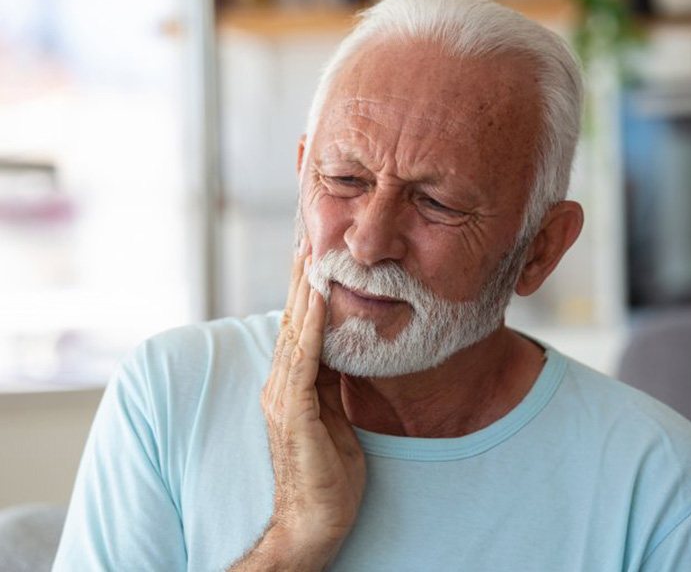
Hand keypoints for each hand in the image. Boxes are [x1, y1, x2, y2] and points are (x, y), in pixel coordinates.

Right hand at [260, 245, 366, 564]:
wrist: (315, 522)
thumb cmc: (328, 473)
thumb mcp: (334, 417)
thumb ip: (330, 383)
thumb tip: (339, 351)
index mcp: (291, 385)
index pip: (299, 330)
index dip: (306, 294)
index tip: (313, 259)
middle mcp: (280, 384)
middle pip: (293, 322)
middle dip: (301, 280)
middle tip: (307, 240)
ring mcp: (283, 396)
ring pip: (296, 332)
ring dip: (305, 292)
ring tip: (311, 255)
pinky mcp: (293, 411)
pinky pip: (305, 359)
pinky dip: (313, 325)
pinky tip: (320, 297)